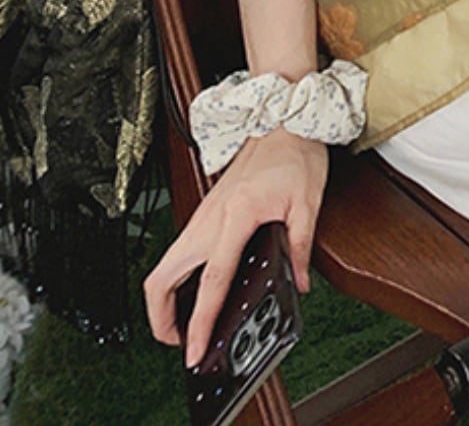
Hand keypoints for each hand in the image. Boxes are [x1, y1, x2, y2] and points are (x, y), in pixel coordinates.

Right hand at [143, 128, 327, 366]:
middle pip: (162, 278)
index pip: (212, 282)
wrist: (283, 118)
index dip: (200, 322)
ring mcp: (203, 214)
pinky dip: (180, 276)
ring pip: (167, 264)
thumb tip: (298, 282)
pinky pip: (181, 251)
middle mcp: (209, 218)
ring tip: (187, 323)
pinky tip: (199, 288)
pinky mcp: (206, 211)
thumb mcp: (307, 202)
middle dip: (161, 317)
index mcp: (235, 216)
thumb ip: (301, 246)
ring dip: (167, 297)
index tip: (194, 349)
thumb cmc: (294, 153)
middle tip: (179, 342)